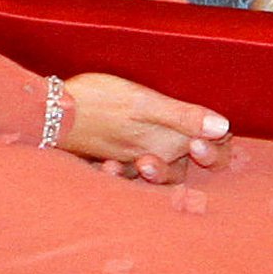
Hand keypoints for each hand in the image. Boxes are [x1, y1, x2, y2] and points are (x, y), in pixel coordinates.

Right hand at [58, 72, 230, 184]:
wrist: (49, 115)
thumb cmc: (97, 101)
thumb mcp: (143, 102)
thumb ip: (182, 116)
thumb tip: (223, 126)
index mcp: (169, 142)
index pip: (214, 147)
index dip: (219, 138)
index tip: (208, 129)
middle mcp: (157, 155)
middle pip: (193, 161)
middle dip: (200, 152)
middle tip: (194, 145)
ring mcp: (136, 160)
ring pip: (166, 167)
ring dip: (160, 167)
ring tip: (144, 165)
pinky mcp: (118, 160)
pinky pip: (135, 172)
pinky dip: (130, 171)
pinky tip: (115, 169)